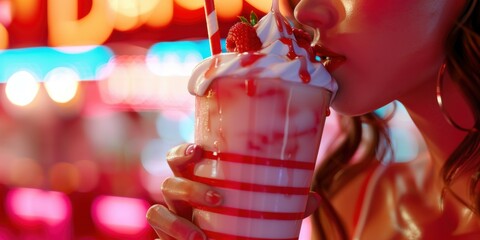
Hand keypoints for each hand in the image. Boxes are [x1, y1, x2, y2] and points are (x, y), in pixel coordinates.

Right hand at [146, 144, 320, 239]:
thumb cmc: (240, 228)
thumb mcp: (261, 217)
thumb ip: (282, 207)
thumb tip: (312, 198)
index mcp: (201, 180)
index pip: (183, 158)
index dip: (183, 151)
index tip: (198, 150)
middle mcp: (182, 197)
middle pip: (171, 178)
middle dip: (188, 184)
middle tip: (217, 197)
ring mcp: (172, 218)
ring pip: (158, 208)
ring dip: (178, 222)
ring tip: (201, 235)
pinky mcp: (165, 237)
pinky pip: (158, 232)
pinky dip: (173, 235)